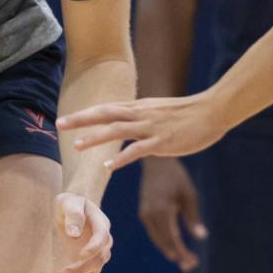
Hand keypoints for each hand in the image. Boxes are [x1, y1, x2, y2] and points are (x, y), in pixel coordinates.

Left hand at [51, 192, 111, 272]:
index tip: (81, 255)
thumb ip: (73, 214)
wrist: (72, 210)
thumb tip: (73, 234)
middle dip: (79, 270)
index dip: (93, 247)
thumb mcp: (69, 201)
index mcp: (101, 225)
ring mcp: (95, 257)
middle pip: (96, 261)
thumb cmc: (70, 203)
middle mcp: (103, 244)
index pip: (102, 238)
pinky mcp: (85, 266)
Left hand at [57, 93, 228, 168]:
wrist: (212, 111)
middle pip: (105, 114)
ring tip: (77, 146)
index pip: (106, 109)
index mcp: (139, 107)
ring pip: (117, 130)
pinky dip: (121, 157)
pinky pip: (138, 150)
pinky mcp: (162, 141)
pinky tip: (108, 165)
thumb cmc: (188, 114)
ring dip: (96, 138)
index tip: (65, 120)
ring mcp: (151, 127)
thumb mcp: (160, 112)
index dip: (84, 115)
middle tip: (59, 125)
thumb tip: (132, 130)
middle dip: (81, 120)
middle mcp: (141, 114)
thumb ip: (143, 119)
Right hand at [138, 157, 205, 271]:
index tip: (193, 262)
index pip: (173, 239)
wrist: (156, 162)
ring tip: (183, 260)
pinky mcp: (144, 212)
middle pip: (164, 242)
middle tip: (191, 266)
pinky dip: (163, 241)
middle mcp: (150, 215)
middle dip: (177, 255)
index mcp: (162, 210)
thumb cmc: (177, 177)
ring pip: (157, 239)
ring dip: (170, 250)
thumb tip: (201, 237)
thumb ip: (193, 217)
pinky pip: (154, 232)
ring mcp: (145, 214)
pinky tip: (174, 246)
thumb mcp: (189, 195)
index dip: (182, 253)